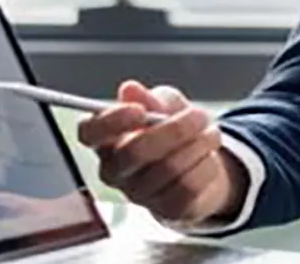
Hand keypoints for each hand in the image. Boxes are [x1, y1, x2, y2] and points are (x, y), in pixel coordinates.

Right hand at [76, 80, 244, 225]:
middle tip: (198, 116)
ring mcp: (139, 194)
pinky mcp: (166, 209)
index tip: (138, 110)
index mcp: (107, 139)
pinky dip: (206, 166)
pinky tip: (208, 157)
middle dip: (173, 130)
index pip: (89, 132)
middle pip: (133, 152)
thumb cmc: (173, 130)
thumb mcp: (164, 104)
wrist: (199, 163)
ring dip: (197, 146)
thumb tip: (130, 90)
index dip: (110, 121)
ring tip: (210, 133)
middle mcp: (115, 170)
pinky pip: (188, 188)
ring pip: (168, 169)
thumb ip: (149, 98)